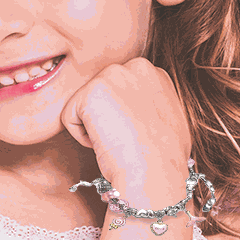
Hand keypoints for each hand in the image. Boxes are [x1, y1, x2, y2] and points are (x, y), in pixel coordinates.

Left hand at [60, 58, 191, 197]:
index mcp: (152, 72)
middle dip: (106, 118)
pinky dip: (82, 138)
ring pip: (83, 105)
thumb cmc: (164, 157)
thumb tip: (138, 111)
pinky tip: (106, 143)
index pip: (118, 90)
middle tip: (125, 138)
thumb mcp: (169, 117)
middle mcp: (132, 66)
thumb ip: (150, 102)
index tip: (135, 132)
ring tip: (118, 140)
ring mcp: (110, 76)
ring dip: (95, 127)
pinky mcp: (89, 94)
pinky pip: (70, 118)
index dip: (123, 116)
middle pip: (100, 95)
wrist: (155, 172)